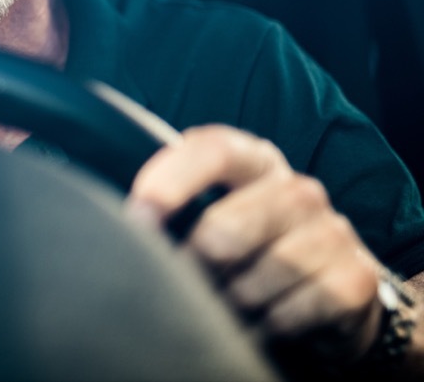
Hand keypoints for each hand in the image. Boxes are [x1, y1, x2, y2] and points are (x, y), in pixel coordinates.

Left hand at [128, 124, 382, 362]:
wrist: (333, 292)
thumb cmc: (251, 246)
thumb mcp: (212, 212)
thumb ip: (174, 203)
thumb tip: (118, 219)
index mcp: (253, 160)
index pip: (210, 150)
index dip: (169, 180)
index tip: (137, 217)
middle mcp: (295, 188)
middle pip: (226, 228)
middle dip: (198, 265)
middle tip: (191, 280)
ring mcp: (331, 229)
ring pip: (257, 276)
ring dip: (234, 300)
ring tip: (230, 301)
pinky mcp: (354, 276)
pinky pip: (293, 311)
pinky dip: (270, 325)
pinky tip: (266, 320)